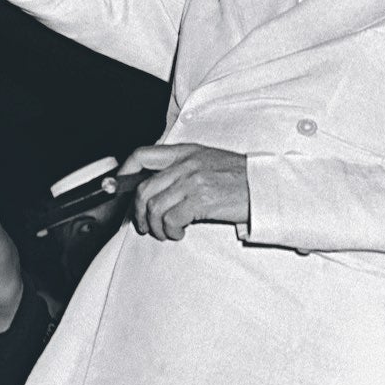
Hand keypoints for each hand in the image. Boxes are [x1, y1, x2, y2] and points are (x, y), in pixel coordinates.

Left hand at [120, 143, 250, 240]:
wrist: (267, 189)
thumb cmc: (243, 180)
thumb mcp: (210, 163)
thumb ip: (184, 169)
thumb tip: (157, 189)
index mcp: (187, 152)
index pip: (142, 155)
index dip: (124, 173)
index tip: (117, 188)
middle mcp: (187, 163)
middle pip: (143, 188)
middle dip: (139, 213)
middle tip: (146, 225)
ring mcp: (194, 180)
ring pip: (154, 207)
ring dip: (156, 226)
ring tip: (168, 232)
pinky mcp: (201, 199)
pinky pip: (170, 219)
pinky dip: (171, 231)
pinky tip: (180, 233)